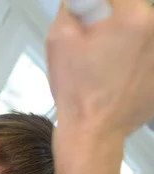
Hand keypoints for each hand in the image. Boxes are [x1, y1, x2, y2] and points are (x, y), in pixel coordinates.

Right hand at [47, 0, 153, 138]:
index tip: (87, 18)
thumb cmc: (76, 90)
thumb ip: (71, 7)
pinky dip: (132, 60)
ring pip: (140, 32)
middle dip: (110, 21)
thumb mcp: (58, 39)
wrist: (93, 132)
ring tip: (103, 65)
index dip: (96, 7)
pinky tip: (115, 76)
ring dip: (122, 40)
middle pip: (131, 11)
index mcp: (133, 18)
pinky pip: (146, 55)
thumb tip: (79, 3)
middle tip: (91, 45)